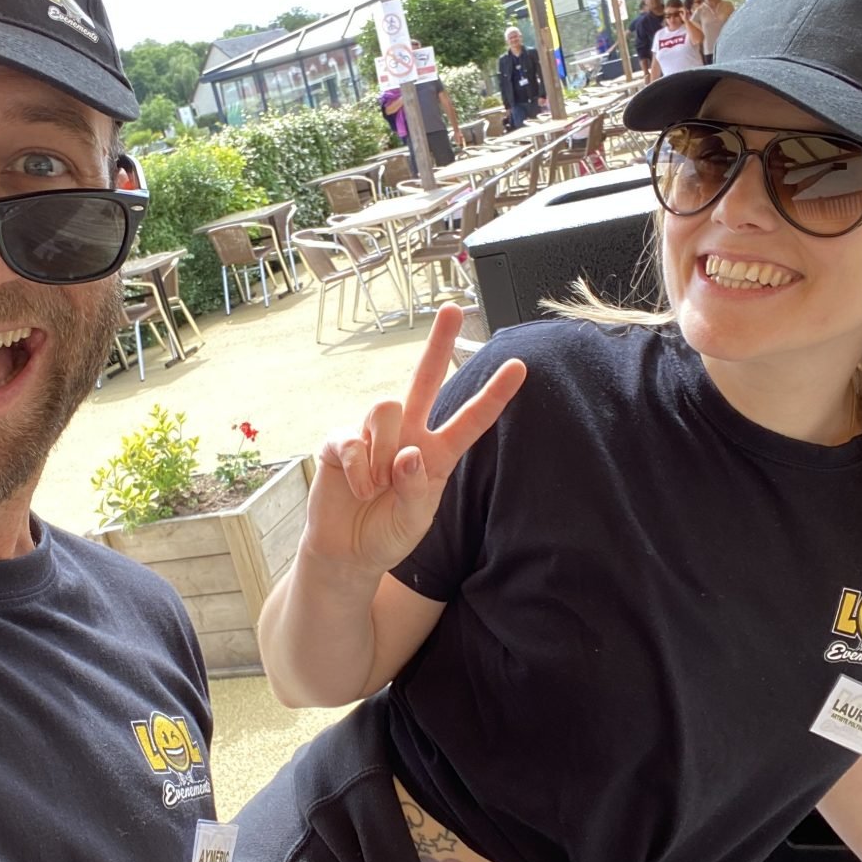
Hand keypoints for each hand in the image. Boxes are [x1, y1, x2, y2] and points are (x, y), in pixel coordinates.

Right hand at [301, 306, 524, 577]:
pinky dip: (358, 469)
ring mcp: (373, 436)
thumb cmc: (387, 534)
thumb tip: (407, 454)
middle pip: (424, 380)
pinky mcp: (342, 442)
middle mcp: (407, 435)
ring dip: (381, 453)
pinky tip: (357, 489)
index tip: (520, 367)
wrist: (346, 552)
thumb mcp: (413, 522)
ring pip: (386, 407)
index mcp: (437, 454)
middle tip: (451, 309)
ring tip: (375, 486)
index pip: (470, 420)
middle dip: (437, 344)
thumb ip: (416, 490)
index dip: (494, 395)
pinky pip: (353, 439)